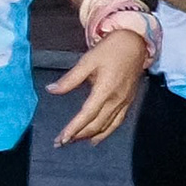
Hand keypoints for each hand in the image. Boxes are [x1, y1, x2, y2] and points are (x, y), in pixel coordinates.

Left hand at [46, 23, 146, 144]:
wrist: (134, 43)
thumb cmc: (110, 50)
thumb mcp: (87, 61)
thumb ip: (70, 79)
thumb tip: (51, 90)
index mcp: (105, 90)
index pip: (87, 115)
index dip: (74, 128)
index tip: (61, 138)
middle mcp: (116, 100)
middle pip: (96, 124)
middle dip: (78, 135)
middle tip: (61, 142)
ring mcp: (124, 102)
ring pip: (107, 126)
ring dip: (90, 136)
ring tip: (74, 142)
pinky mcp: (128, 102)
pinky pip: (117, 122)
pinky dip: (105, 132)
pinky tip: (96, 138)